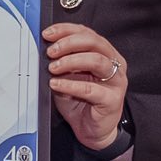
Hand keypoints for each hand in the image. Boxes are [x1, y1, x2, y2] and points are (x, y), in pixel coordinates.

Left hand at [41, 24, 127, 152]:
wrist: (91, 130)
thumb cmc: (80, 101)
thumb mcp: (67, 76)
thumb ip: (61, 61)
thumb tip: (44, 48)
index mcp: (105, 53)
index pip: (87, 33)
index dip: (66, 30)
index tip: (48, 33)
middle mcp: (114, 63)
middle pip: (94, 42)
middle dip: (69, 43)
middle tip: (51, 51)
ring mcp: (116, 81)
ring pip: (97, 61)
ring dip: (71, 61)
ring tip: (53, 68)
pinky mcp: (113, 99)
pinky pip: (91, 89)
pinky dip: (71, 85)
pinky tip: (56, 84)